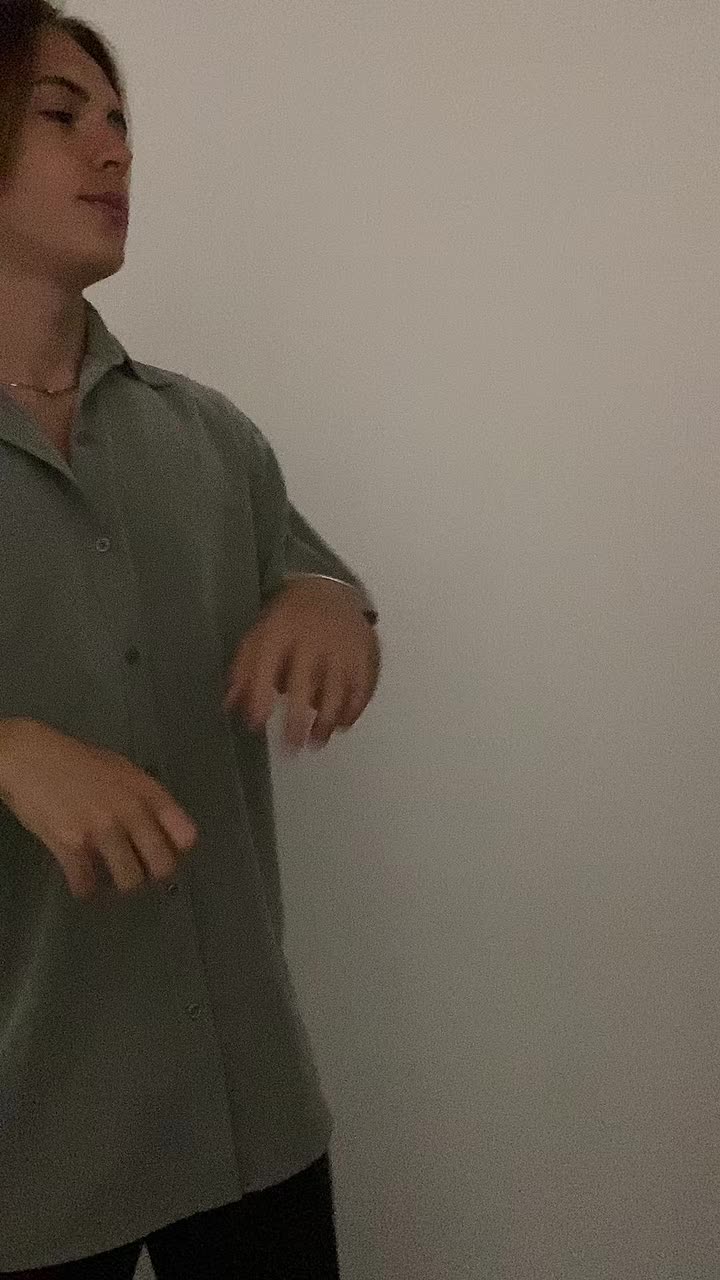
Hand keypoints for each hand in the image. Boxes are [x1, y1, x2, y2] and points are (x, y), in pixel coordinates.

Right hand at [0, 719, 198, 898]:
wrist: (30, 758)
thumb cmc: (78, 762)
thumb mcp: (122, 770)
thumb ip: (145, 798)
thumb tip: (163, 830)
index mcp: (147, 791)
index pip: (186, 835)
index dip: (177, 851)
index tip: (165, 854)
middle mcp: (131, 812)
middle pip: (162, 867)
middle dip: (151, 875)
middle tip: (138, 872)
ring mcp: (102, 830)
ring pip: (129, 881)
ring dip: (119, 885)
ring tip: (109, 877)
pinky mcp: (71, 846)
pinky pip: (87, 885)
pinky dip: (85, 889)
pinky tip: (82, 881)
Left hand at [223, 579, 380, 750]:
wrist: (329, 590)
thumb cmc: (288, 621)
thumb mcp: (259, 637)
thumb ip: (244, 671)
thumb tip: (229, 706)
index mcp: (281, 632)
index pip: (267, 667)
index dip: (260, 698)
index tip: (256, 725)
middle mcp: (313, 639)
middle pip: (305, 685)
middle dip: (297, 721)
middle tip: (291, 747)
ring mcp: (344, 647)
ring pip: (338, 692)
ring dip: (327, 723)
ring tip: (316, 743)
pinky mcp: (367, 654)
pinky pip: (363, 689)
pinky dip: (353, 711)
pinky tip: (341, 725)